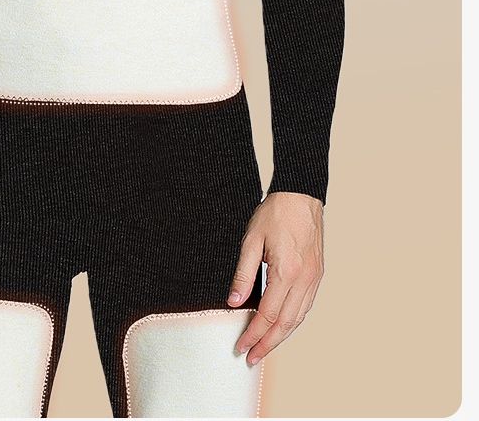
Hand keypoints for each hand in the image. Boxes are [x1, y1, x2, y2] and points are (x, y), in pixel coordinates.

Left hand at [228, 191, 324, 364]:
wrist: (301, 194)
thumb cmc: (274, 213)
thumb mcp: (251, 240)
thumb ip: (243, 274)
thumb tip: (234, 303)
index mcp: (286, 271)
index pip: (267, 314)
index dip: (253, 334)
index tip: (241, 346)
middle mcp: (304, 279)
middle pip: (285, 323)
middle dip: (267, 344)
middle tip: (251, 357)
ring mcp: (314, 278)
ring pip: (298, 318)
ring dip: (281, 337)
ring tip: (265, 347)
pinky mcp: (317, 274)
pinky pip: (305, 306)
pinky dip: (293, 321)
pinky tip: (282, 326)